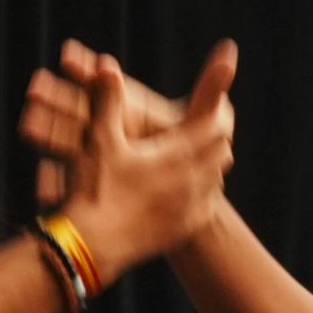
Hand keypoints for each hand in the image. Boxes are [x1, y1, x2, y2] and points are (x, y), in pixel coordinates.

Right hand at [29, 43, 236, 277]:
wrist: (90, 247)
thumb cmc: (93, 190)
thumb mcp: (100, 141)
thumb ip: (108, 101)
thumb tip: (107, 65)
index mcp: (176, 154)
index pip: (213, 127)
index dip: (217, 112)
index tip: (219, 104)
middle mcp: (191, 181)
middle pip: (221, 152)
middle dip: (216, 137)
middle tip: (210, 128)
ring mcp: (189, 208)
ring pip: (217, 179)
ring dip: (212, 165)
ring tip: (201, 156)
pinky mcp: (181, 230)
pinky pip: (206, 207)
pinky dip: (204, 193)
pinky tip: (191, 191)